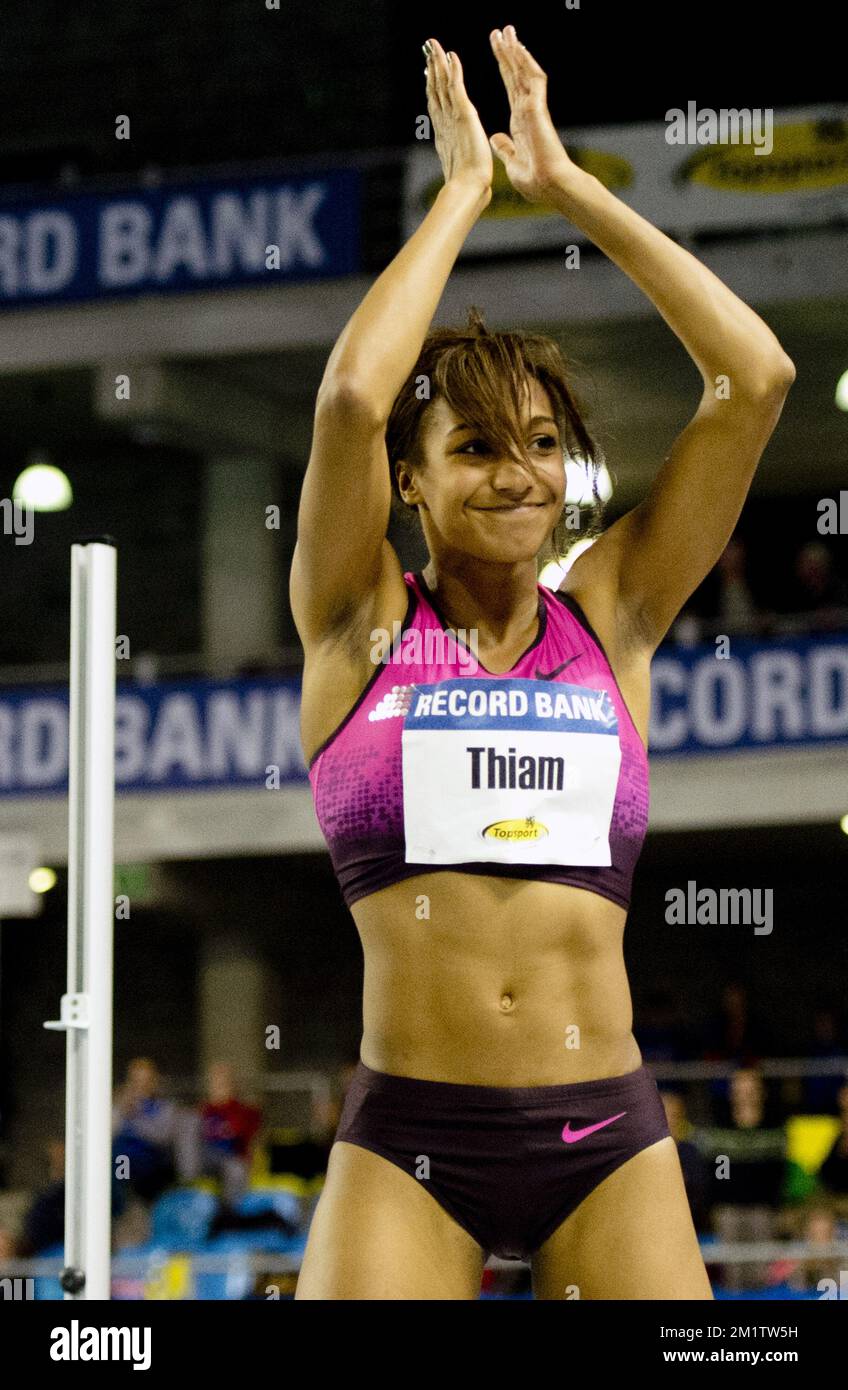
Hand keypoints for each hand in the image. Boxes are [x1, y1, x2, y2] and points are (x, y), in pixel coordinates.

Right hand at [424, 37, 492, 193]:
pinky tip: (451, 55)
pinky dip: (453, 70)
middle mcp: (444, 125)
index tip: (429, 74)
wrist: (467, 188)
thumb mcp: (462, 171)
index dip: (433, 89)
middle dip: (431, 70)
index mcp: (445, 137)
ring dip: (438, 64)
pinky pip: (456, 87)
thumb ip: (460, 164)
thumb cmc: (467, 187)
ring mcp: (451, 119)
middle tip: (427, 51)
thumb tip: (459, 171)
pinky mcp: (463, 115)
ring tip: (433, 46)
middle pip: (435, 92)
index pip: (438, 107)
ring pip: (442, 85)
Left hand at [489, 26, 576, 202]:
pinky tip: (518, 47)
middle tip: (500, 32)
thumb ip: (505, 148)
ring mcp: (534, 108)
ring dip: (515, 51)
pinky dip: (525, 62)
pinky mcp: (537, 109)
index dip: (505, 70)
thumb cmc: (536, 181)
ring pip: (524, 72)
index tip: (498, 52)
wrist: (550, 186)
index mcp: (521, 123)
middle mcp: (528, 111)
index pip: (512, 89)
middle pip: (516, 75)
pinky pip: (533, 80)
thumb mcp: (512, 162)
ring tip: (507, 31)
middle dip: (508, 53)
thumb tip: (496, 138)